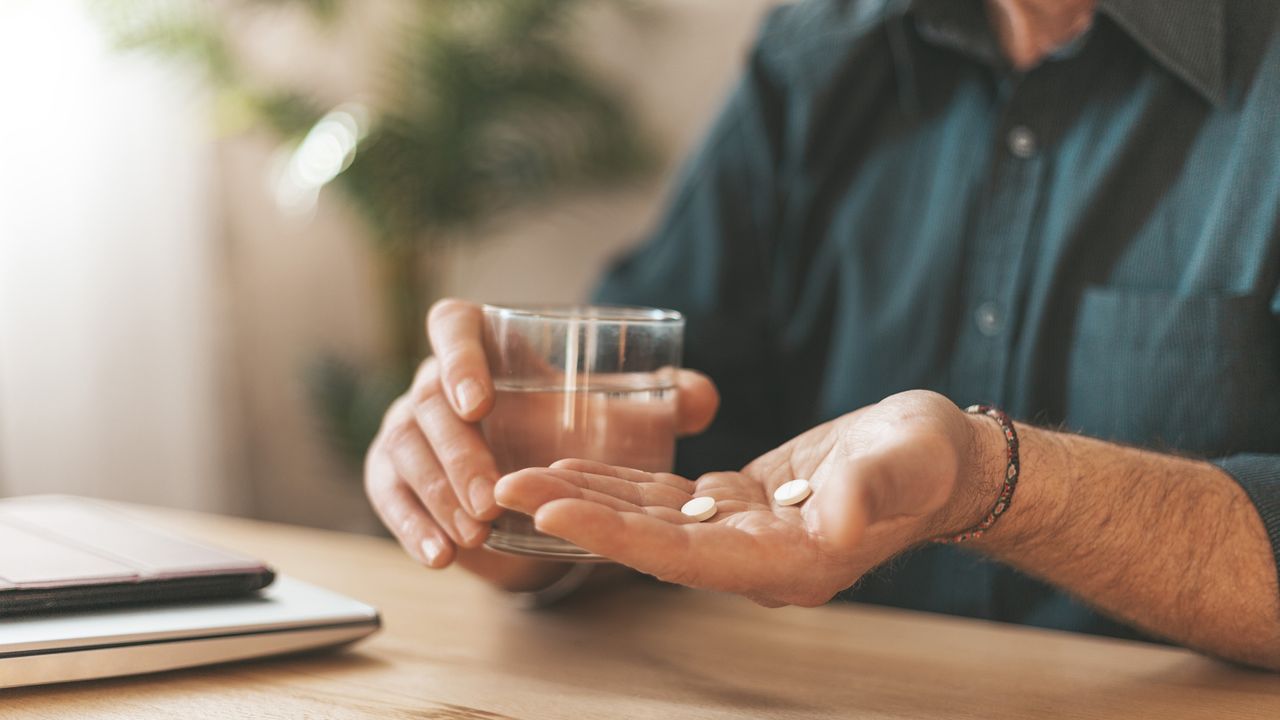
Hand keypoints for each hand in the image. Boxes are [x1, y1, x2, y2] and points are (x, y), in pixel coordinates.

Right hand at [364, 298, 721, 590]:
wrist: (532, 479)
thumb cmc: (573, 427)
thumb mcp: (620, 413)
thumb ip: (665, 400)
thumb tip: (700, 398)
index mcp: (483, 342)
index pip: (453, 326)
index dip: (459, 357)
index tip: (480, 401)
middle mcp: (434, 380)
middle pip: (428, 402)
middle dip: (458, 453)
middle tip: (492, 497)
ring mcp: (406, 426)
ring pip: (405, 451)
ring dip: (438, 495)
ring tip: (475, 533)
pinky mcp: (391, 475)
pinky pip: (389, 496)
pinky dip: (411, 527)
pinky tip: (439, 557)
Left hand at [494, 390, 1002, 605]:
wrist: (940, 462)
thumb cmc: (929, 461)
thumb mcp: (909, 463)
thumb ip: (871, 489)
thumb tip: (838, 514)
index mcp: (789, 563)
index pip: (683, 557)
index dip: (616, 536)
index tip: (552, 513)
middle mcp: (754, 560)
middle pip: (647, 545)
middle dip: (576, 519)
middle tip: (503, 488)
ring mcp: (742, 536)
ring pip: (647, 523)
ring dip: (586, 500)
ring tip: (522, 476)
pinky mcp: (738, 506)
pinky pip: (667, 501)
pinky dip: (620, 485)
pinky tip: (579, 468)